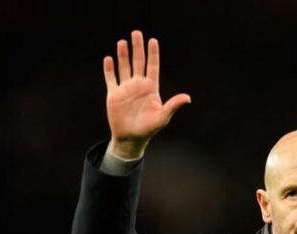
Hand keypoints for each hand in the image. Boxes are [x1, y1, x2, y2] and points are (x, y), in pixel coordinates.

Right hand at [103, 30, 190, 158]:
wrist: (131, 138)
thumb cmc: (149, 128)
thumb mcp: (163, 116)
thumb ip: (173, 105)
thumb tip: (188, 98)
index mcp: (151, 88)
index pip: (152, 67)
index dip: (153, 54)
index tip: (153, 40)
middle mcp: (138, 85)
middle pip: (138, 62)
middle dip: (137, 48)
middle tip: (137, 33)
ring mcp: (125, 89)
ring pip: (124, 67)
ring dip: (123, 55)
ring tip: (122, 42)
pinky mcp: (113, 94)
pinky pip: (111, 79)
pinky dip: (109, 69)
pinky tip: (109, 58)